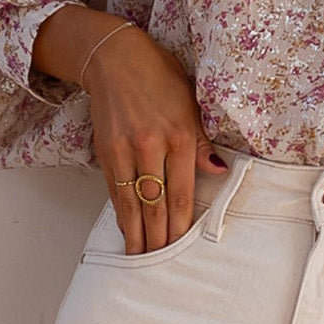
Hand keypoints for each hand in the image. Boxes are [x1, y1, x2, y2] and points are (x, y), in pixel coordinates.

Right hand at [80, 24, 226, 254]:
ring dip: (137, 234)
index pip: (181, 190)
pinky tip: (126, 230)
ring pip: (132, 202)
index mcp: (177, 133)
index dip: (181, 222)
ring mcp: (124, 149)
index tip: (184, 245)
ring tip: (141, 260)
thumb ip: (201, 141)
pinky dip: (121, 213)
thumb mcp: (190, 102)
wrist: (113, 58)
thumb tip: (218, 171)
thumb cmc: (158, 76)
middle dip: (159, 237)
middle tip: (163, 265)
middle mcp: (150, 144)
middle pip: (155, 202)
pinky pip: (114, 190)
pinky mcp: (105, 151)